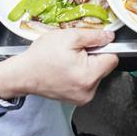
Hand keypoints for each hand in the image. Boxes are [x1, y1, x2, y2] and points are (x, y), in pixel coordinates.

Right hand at [0, 29, 117, 104]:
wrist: (23, 74)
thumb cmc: (42, 56)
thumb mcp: (69, 37)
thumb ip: (93, 36)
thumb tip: (109, 36)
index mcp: (89, 75)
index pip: (112, 58)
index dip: (103, 47)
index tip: (91, 43)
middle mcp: (88, 91)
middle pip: (104, 67)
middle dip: (94, 56)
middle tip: (75, 51)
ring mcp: (82, 98)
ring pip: (95, 75)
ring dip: (87, 65)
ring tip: (68, 60)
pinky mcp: (76, 100)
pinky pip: (86, 82)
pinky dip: (80, 74)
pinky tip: (66, 69)